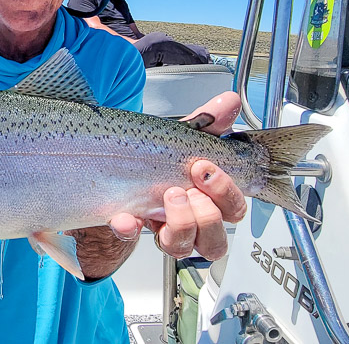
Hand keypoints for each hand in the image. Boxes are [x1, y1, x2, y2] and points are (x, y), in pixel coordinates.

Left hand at [108, 91, 247, 259]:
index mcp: (208, 201)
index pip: (233, 212)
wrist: (115, 166)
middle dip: (206, 214)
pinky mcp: (129, 227)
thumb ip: (209, 122)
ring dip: (180, 224)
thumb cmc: (159, 158)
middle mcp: (189, 222)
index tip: (205, 167)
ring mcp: (159, 228)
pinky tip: (127, 216)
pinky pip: (130, 236)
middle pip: (214, 241)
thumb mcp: (185, 137)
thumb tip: (230, 102)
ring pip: (181, 246)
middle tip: (187, 186)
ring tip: (170, 196)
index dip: (225, 193)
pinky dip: (129, 227)